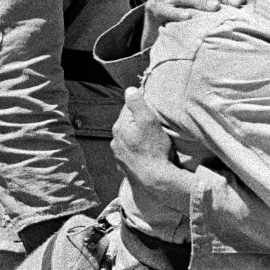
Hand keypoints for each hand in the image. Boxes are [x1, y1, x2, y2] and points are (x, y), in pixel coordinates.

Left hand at [111, 87, 191, 214]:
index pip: (128, 110)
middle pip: (127, 125)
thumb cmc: (154, 149)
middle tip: (154, 127)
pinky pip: (129, 153)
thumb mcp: (149, 122)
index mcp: (119, 127)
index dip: (141, 109)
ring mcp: (118, 154)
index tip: (153, 113)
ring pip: (127, 139)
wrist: (154, 179)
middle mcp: (114, 140)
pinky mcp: (124, 166)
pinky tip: (145, 153)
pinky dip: (136, 151)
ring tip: (151, 141)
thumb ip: (138, 104)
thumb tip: (130, 90)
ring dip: (136, 138)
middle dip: (138, 124)